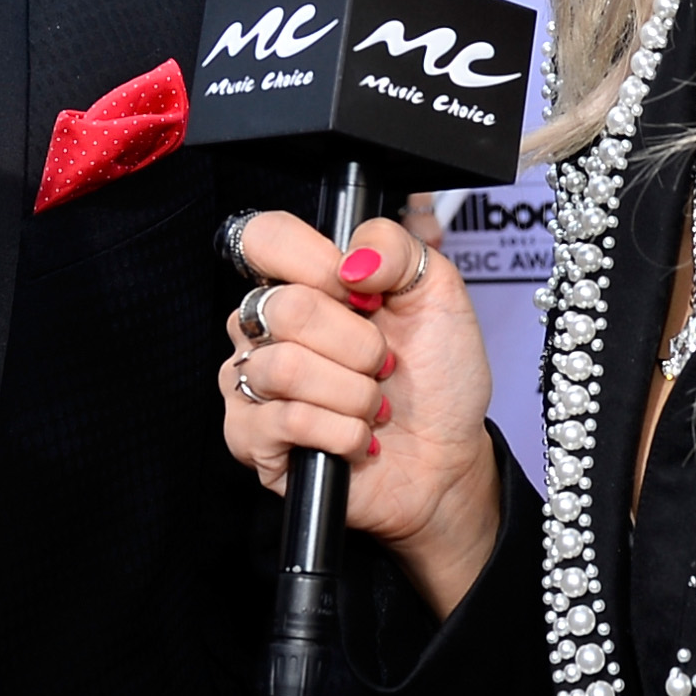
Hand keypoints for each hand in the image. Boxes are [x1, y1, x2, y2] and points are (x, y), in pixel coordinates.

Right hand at [219, 213, 499, 616]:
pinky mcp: (250, 439)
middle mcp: (264, 327)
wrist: (445, 457)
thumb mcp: (437, 293)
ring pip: (287, 367)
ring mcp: (250, 382)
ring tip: (372, 406)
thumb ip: (395, 248)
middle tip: (382, 363)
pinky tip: (357, 437)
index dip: (317, 262)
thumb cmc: (435, 377)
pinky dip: (344, 432)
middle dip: (359, 344)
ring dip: (355, 394)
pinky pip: (290, 420)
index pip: (263, 238)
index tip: (365, 292)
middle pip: (285, 307)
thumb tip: (352, 259)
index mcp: (299, 281)